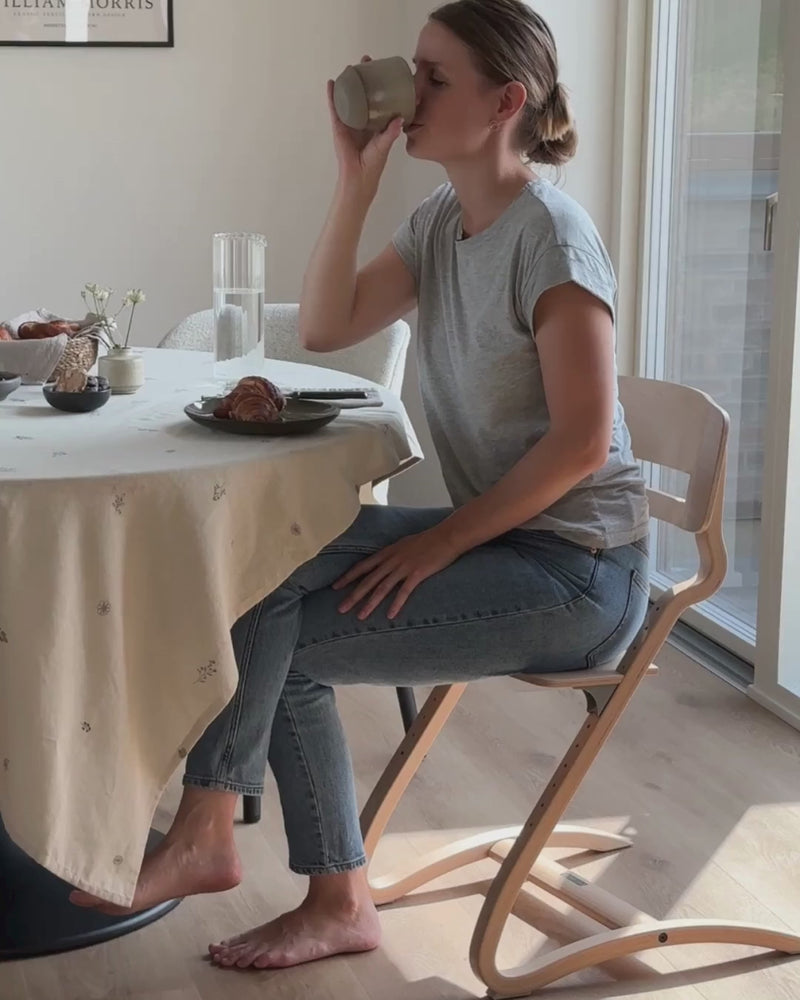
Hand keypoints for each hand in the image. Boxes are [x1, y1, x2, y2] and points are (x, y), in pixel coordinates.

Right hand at [327, 56, 404, 195]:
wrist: (358, 177)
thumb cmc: (373, 164)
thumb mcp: (384, 145)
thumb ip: (391, 132)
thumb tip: (400, 118)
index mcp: (375, 123)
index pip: (378, 99)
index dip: (380, 85)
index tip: (383, 70)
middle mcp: (362, 120)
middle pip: (362, 94)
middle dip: (364, 78)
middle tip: (366, 62)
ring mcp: (349, 122)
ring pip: (348, 98)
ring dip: (348, 83)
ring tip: (349, 68)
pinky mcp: (339, 126)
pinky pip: (335, 108)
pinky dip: (332, 96)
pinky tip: (331, 83)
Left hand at [332, 528, 460, 620]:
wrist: (447, 536)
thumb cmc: (428, 540)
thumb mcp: (405, 544)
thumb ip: (393, 554)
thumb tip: (384, 563)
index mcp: (388, 552)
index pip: (363, 566)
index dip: (348, 577)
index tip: (335, 587)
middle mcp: (392, 560)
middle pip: (368, 580)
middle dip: (353, 595)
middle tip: (340, 609)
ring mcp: (404, 567)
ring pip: (382, 588)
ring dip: (370, 603)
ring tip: (360, 616)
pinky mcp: (417, 574)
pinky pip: (404, 592)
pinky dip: (396, 604)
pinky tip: (389, 615)